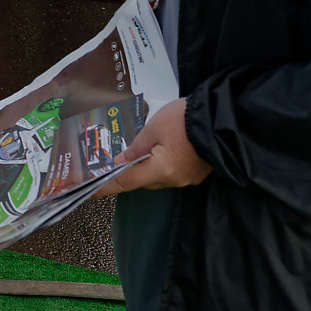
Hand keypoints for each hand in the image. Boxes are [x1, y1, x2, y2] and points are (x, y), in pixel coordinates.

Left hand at [94, 99, 211, 196]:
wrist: (221, 118)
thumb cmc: (185, 119)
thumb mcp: (154, 128)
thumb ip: (135, 147)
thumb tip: (119, 162)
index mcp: (161, 170)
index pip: (126, 182)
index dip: (105, 186)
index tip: (88, 192)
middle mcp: (174, 180)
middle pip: (142, 180)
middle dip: (128, 170)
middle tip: (112, 160)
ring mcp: (187, 178)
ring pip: (157, 176)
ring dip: (146, 165)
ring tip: (138, 149)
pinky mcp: (196, 172)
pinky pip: (171, 171)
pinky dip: (161, 163)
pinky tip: (159, 149)